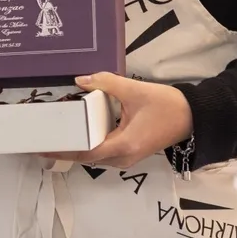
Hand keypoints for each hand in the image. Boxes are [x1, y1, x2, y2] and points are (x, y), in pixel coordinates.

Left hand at [45, 72, 192, 168]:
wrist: (195, 117)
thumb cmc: (167, 105)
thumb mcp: (135, 91)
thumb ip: (106, 83)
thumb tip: (80, 80)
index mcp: (123, 145)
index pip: (85, 152)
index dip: (62, 150)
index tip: (42, 147)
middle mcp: (123, 157)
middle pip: (86, 157)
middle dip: (64, 149)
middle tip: (41, 138)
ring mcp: (127, 158)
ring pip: (94, 156)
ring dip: (75, 148)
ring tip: (53, 136)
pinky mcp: (130, 152)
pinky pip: (103, 153)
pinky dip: (87, 145)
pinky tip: (76, 133)